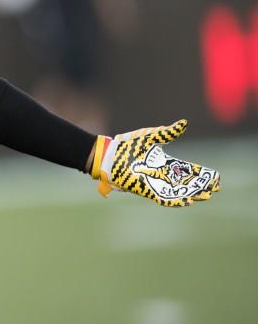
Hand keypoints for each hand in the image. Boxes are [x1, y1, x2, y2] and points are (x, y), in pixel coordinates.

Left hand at [91, 119, 220, 206]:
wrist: (110, 155)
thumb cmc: (127, 145)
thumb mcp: (151, 137)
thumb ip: (167, 133)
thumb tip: (184, 123)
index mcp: (164, 162)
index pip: (187, 170)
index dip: (200, 174)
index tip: (214, 176)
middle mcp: (161, 175)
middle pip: (185, 183)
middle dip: (199, 186)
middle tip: (214, 188)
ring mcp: (154, 183)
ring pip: (177, 192)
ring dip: (191, 194)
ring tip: (205, 195)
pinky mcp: (145, 190)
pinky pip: (163, 198)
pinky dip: (175, 200)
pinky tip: (187, 201)